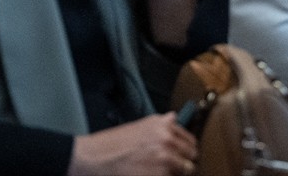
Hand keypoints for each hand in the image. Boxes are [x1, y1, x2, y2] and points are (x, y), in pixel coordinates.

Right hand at [69, 113, 196, 175]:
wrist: (96, 158)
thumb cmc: (114, 143)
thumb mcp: (141, 125)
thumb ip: (162, 123)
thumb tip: (175, 117)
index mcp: (164, 126)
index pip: (191, 141)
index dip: (187, 150)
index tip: (184, 155)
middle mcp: (167, 141)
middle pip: (191, 157)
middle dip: (184, 162)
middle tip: (173, 167)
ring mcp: (165, 160)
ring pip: (185, 171)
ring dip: (175, 172)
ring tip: (158, 170)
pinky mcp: (160, 175)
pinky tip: (151, 174)